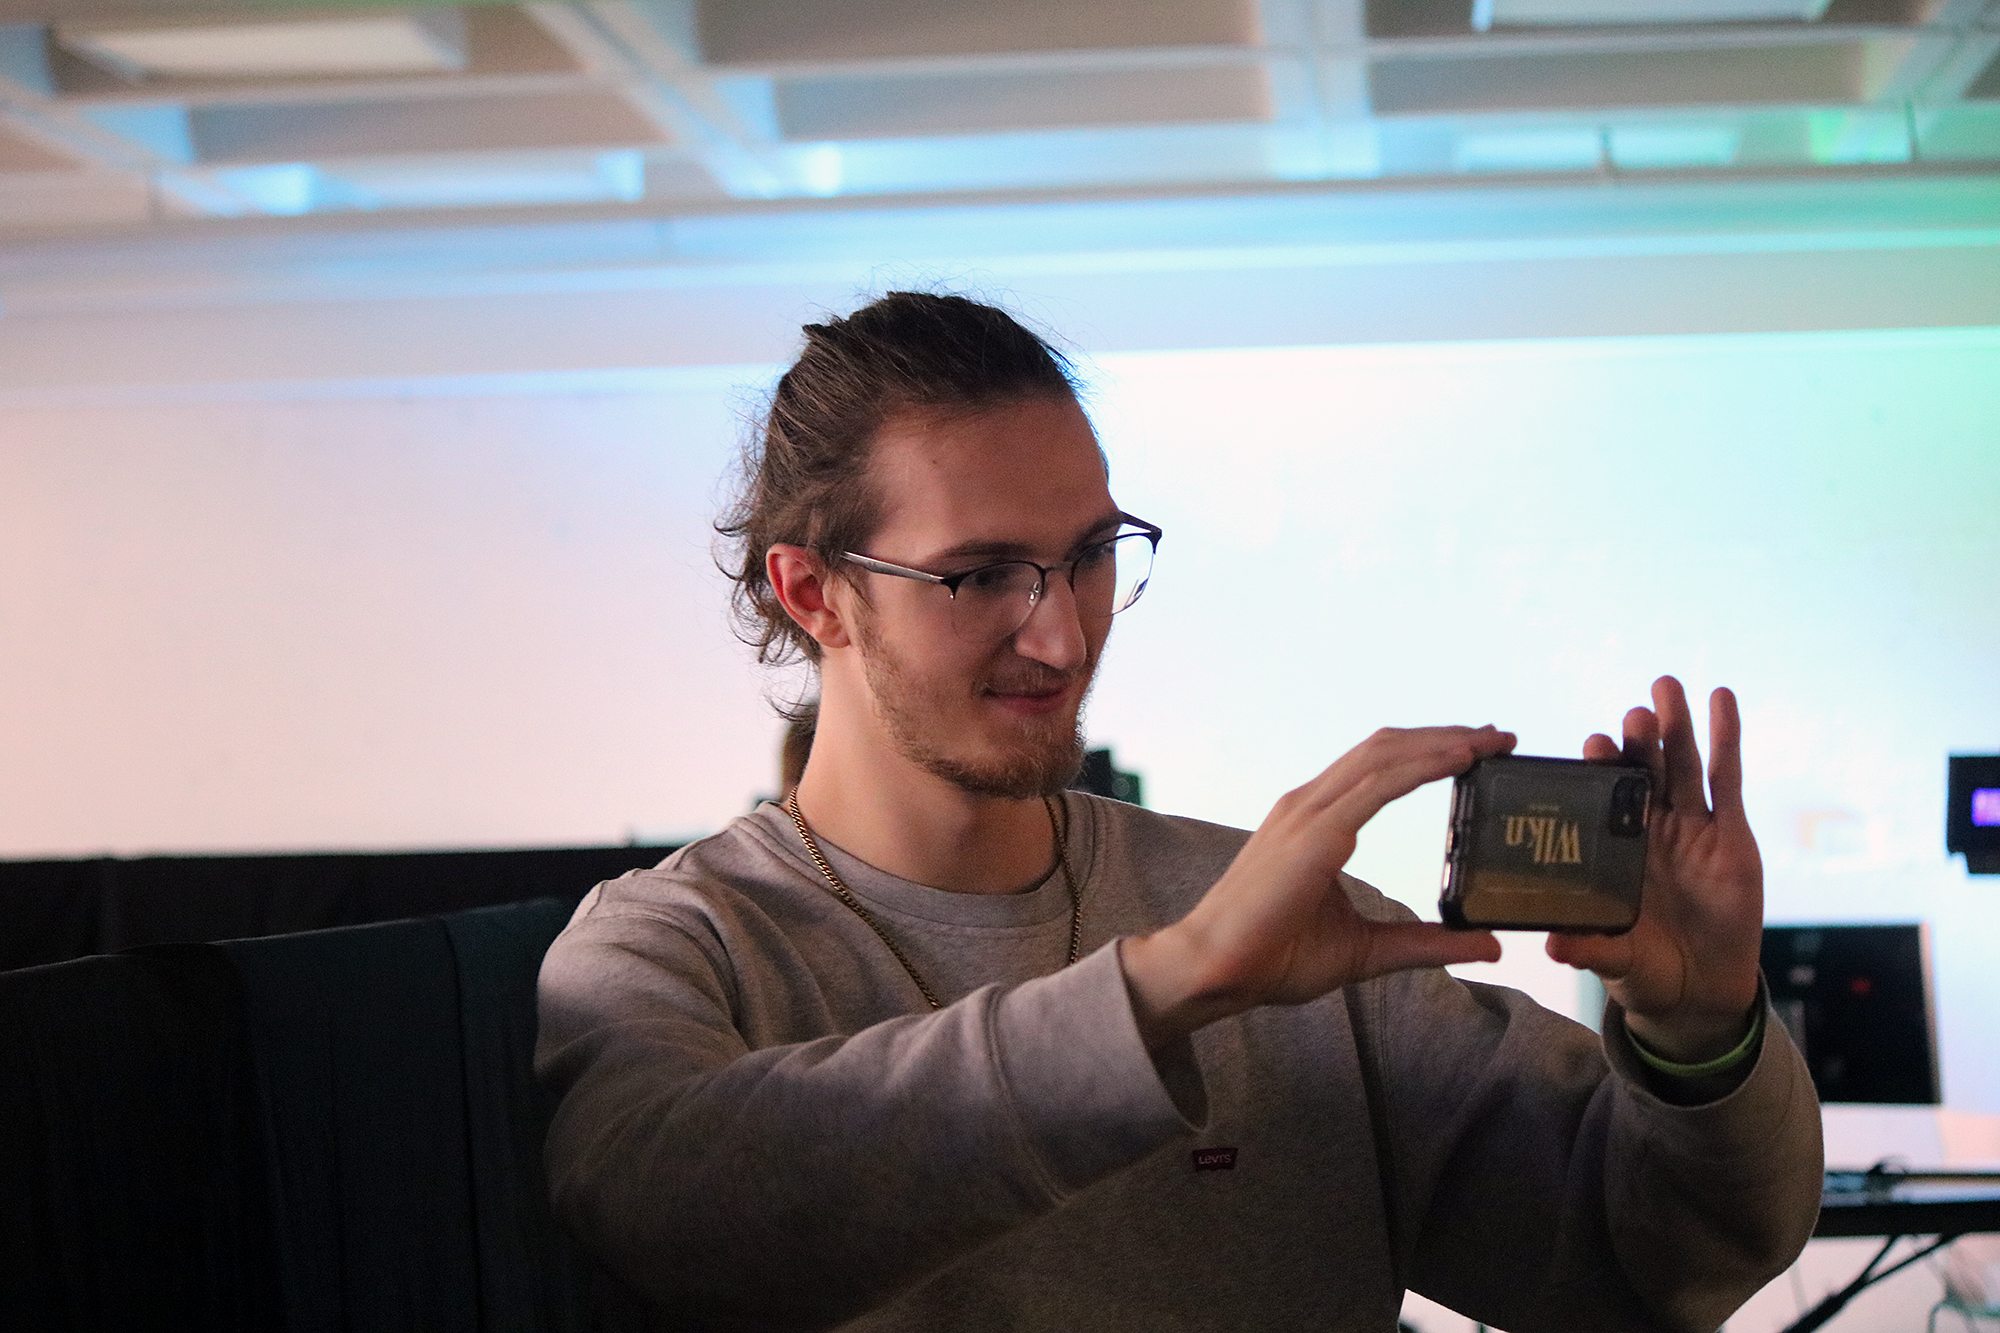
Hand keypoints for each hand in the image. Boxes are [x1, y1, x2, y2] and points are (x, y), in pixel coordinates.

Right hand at [1122, 725, 1513, 1048]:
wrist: (1214, 970)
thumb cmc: (1272, 957)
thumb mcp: (1369, 950)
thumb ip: (1426, 943)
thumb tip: (1489, 945)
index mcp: (1315, 821)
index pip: (1379, 768)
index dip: (1429, 752)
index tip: (1479, 751)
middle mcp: (1310, 805)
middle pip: (1386, 748)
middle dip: (1444, 736)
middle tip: (1497, 737)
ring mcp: (1308, 814)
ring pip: (1384, 756)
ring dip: (1441, 742)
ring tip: (1488, 742)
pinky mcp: (1315, 835)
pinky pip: (1378, 786)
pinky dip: (1422, 766)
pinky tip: (1459, 760)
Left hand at [1546, 677, 1763, 1062]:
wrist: (1698, 990)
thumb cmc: (1643, 968)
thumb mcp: (1613, 959)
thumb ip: (1587, 949)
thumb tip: (1552, 946)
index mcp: (1611, 848)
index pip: (1602, 799)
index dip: (1601, 771)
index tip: (1594, 744)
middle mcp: (1647, 829)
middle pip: (1643, 773)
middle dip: (1640, 740)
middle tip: (1636, 710)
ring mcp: (1690, 828)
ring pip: (1683, 767)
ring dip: (1678, 726)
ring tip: (1669, 686)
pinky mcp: (1731, 836)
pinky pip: (1728, 782)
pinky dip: (1726, 738)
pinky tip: (1722, 699)